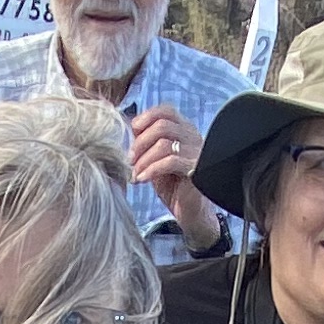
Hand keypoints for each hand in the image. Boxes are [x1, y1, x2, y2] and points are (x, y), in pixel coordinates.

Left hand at [129, 105, 214, 241]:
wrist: (190, 213)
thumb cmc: (172, 186)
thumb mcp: (154, 160)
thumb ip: (145, 143)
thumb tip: (126, 128)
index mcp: (183, 130)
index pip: (166, 110)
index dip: (146, 117)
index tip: (132, 132)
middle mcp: (193, 137)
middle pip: (162, 125)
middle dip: (140, 142)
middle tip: (129, 160)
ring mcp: (196, 153)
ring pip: (165, 144)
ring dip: (144, 159)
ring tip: (134, 174)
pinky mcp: (196, 170)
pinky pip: (171, 162)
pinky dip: (152, 169)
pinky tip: (142, 180)